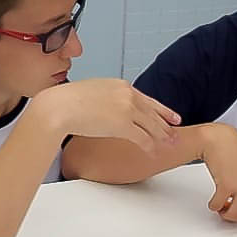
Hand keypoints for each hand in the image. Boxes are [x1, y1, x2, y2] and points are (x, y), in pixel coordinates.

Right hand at [38, 79, 180, 152]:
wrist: (60, 106)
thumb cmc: (68, 100)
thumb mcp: (93, 92)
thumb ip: (106, 98)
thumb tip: (106, 106)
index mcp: (121, 85)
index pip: (146, 99)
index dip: (161, 109)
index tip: (171, 115)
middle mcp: (128, 95)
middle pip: (153, 112)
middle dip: (166, 123)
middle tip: (177, 131)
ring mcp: (127, 110)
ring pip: (151, 125)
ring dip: (162, 136)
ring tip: (171, 144)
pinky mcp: (123, 125)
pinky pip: (142, 137)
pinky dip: (149, 146)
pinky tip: (153, 151)